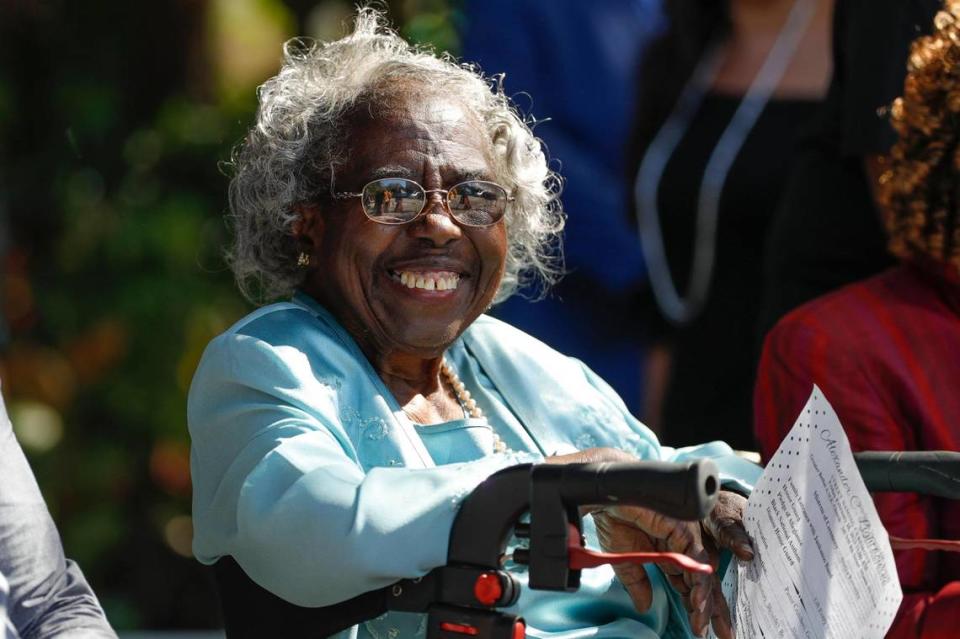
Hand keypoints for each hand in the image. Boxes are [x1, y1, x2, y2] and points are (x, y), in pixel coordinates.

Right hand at [592, 490, 753, 638]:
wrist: (605, 500)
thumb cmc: (614, 521)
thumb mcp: (625, 563)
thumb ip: (638, 584)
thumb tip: (644, 606)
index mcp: (669, 552)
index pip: (687, 583)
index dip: (693, 605)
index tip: (696, 628)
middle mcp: (681, 545)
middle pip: (700, 580)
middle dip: (708, 608)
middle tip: (708, 631)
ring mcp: (684, 536)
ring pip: (701, 572)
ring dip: (702, 599)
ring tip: (700, 620)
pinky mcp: (683, 529)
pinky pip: (695, 558)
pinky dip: (697, 580)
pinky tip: (696, 600)